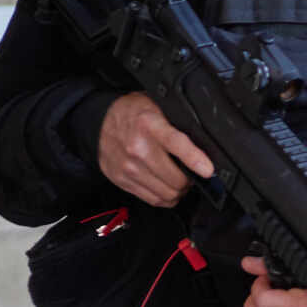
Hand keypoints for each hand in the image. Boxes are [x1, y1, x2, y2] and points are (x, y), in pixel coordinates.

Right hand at [97, 92, 213, 206]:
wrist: (98, 122)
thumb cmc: (131, 113)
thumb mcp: (156, 106)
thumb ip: (176, 123)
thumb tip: (202, 143)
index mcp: (149, 124)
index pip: (176, 144)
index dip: (195, 159)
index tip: (208, 170)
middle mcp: (137, 148)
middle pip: (175, 178)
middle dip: (191, 180)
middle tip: (194, 174)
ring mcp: (129, 168)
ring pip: (167, 193)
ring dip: (179, 191)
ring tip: (180, 181)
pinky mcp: (123, 181)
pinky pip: (153, 200)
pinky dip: (166, 197)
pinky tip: (167, 187)